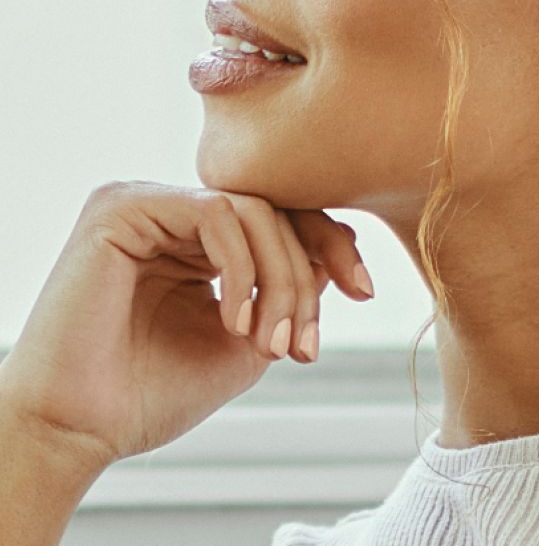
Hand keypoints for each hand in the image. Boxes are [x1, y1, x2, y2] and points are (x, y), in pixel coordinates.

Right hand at [0, 180, 373, 471]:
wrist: (80, 430)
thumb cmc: (153, 392)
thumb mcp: (249, 339)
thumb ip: (293, 291)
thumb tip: (340, 249)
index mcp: (201, 239)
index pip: (283, 219)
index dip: (330, 247)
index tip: (363, 291)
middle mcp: (176, 212)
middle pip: (276, 212)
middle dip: (308, 275)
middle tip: (305, 344)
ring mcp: (150, 203)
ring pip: (254, 211)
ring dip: (279, 278)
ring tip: (272, 343)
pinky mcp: (125, 206)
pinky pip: (217, 214)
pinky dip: (242, 267)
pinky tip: (237, 320)